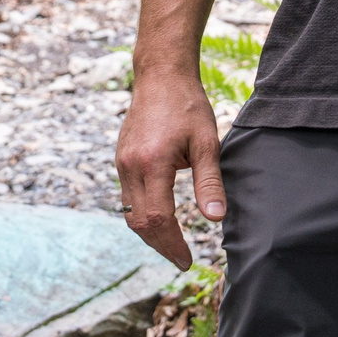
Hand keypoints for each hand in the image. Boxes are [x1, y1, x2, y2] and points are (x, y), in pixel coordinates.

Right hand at [115, 70, 224, 268]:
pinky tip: (160, 219)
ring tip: (173, 245)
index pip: (159, 219)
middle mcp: (131, 166)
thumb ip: (209, 182)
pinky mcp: (121, 159)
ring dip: (150, 234)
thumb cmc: (187, 106)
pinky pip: (128, 198)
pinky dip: (143, 215)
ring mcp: (122, 162)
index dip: (173, 245)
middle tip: (182, 260)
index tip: (188, 260)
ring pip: (130, 213)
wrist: (160, 76)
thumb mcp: (207, 142)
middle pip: (140, 223)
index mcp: (152, 163)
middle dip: (161, 246)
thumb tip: (215, 219)